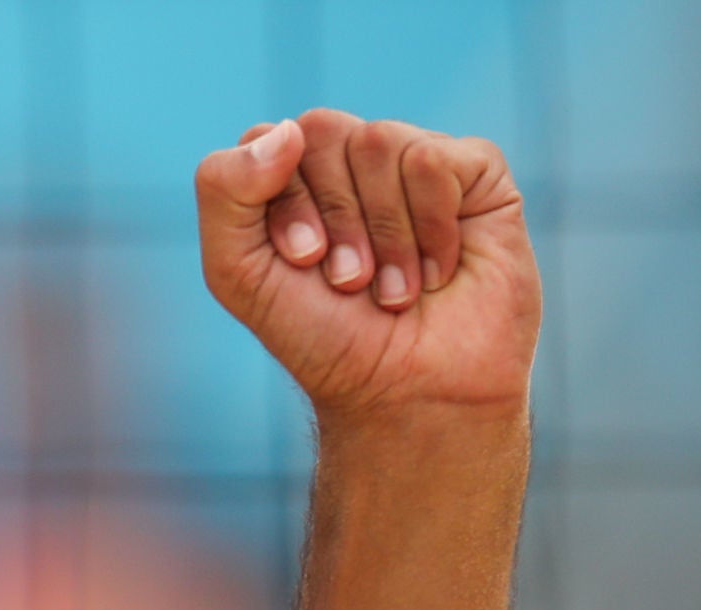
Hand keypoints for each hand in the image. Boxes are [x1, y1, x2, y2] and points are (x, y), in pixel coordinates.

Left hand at [197, 113, 538, 424]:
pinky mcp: (476, 173)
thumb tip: (286, 129)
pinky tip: (437, 272)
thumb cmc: (323, 337)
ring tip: (393, 289)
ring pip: (381, 142)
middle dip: (331, 217)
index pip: (269, 140)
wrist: (407, 390)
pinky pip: (435, 159)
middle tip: (348, 281)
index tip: (301, 262)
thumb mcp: (240, 272)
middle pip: (323, 131)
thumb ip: (223, 191)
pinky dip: (429, 226)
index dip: (284, 204)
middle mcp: (353, 160)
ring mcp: (416, 161)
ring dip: (383, 233)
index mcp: (293, 176)